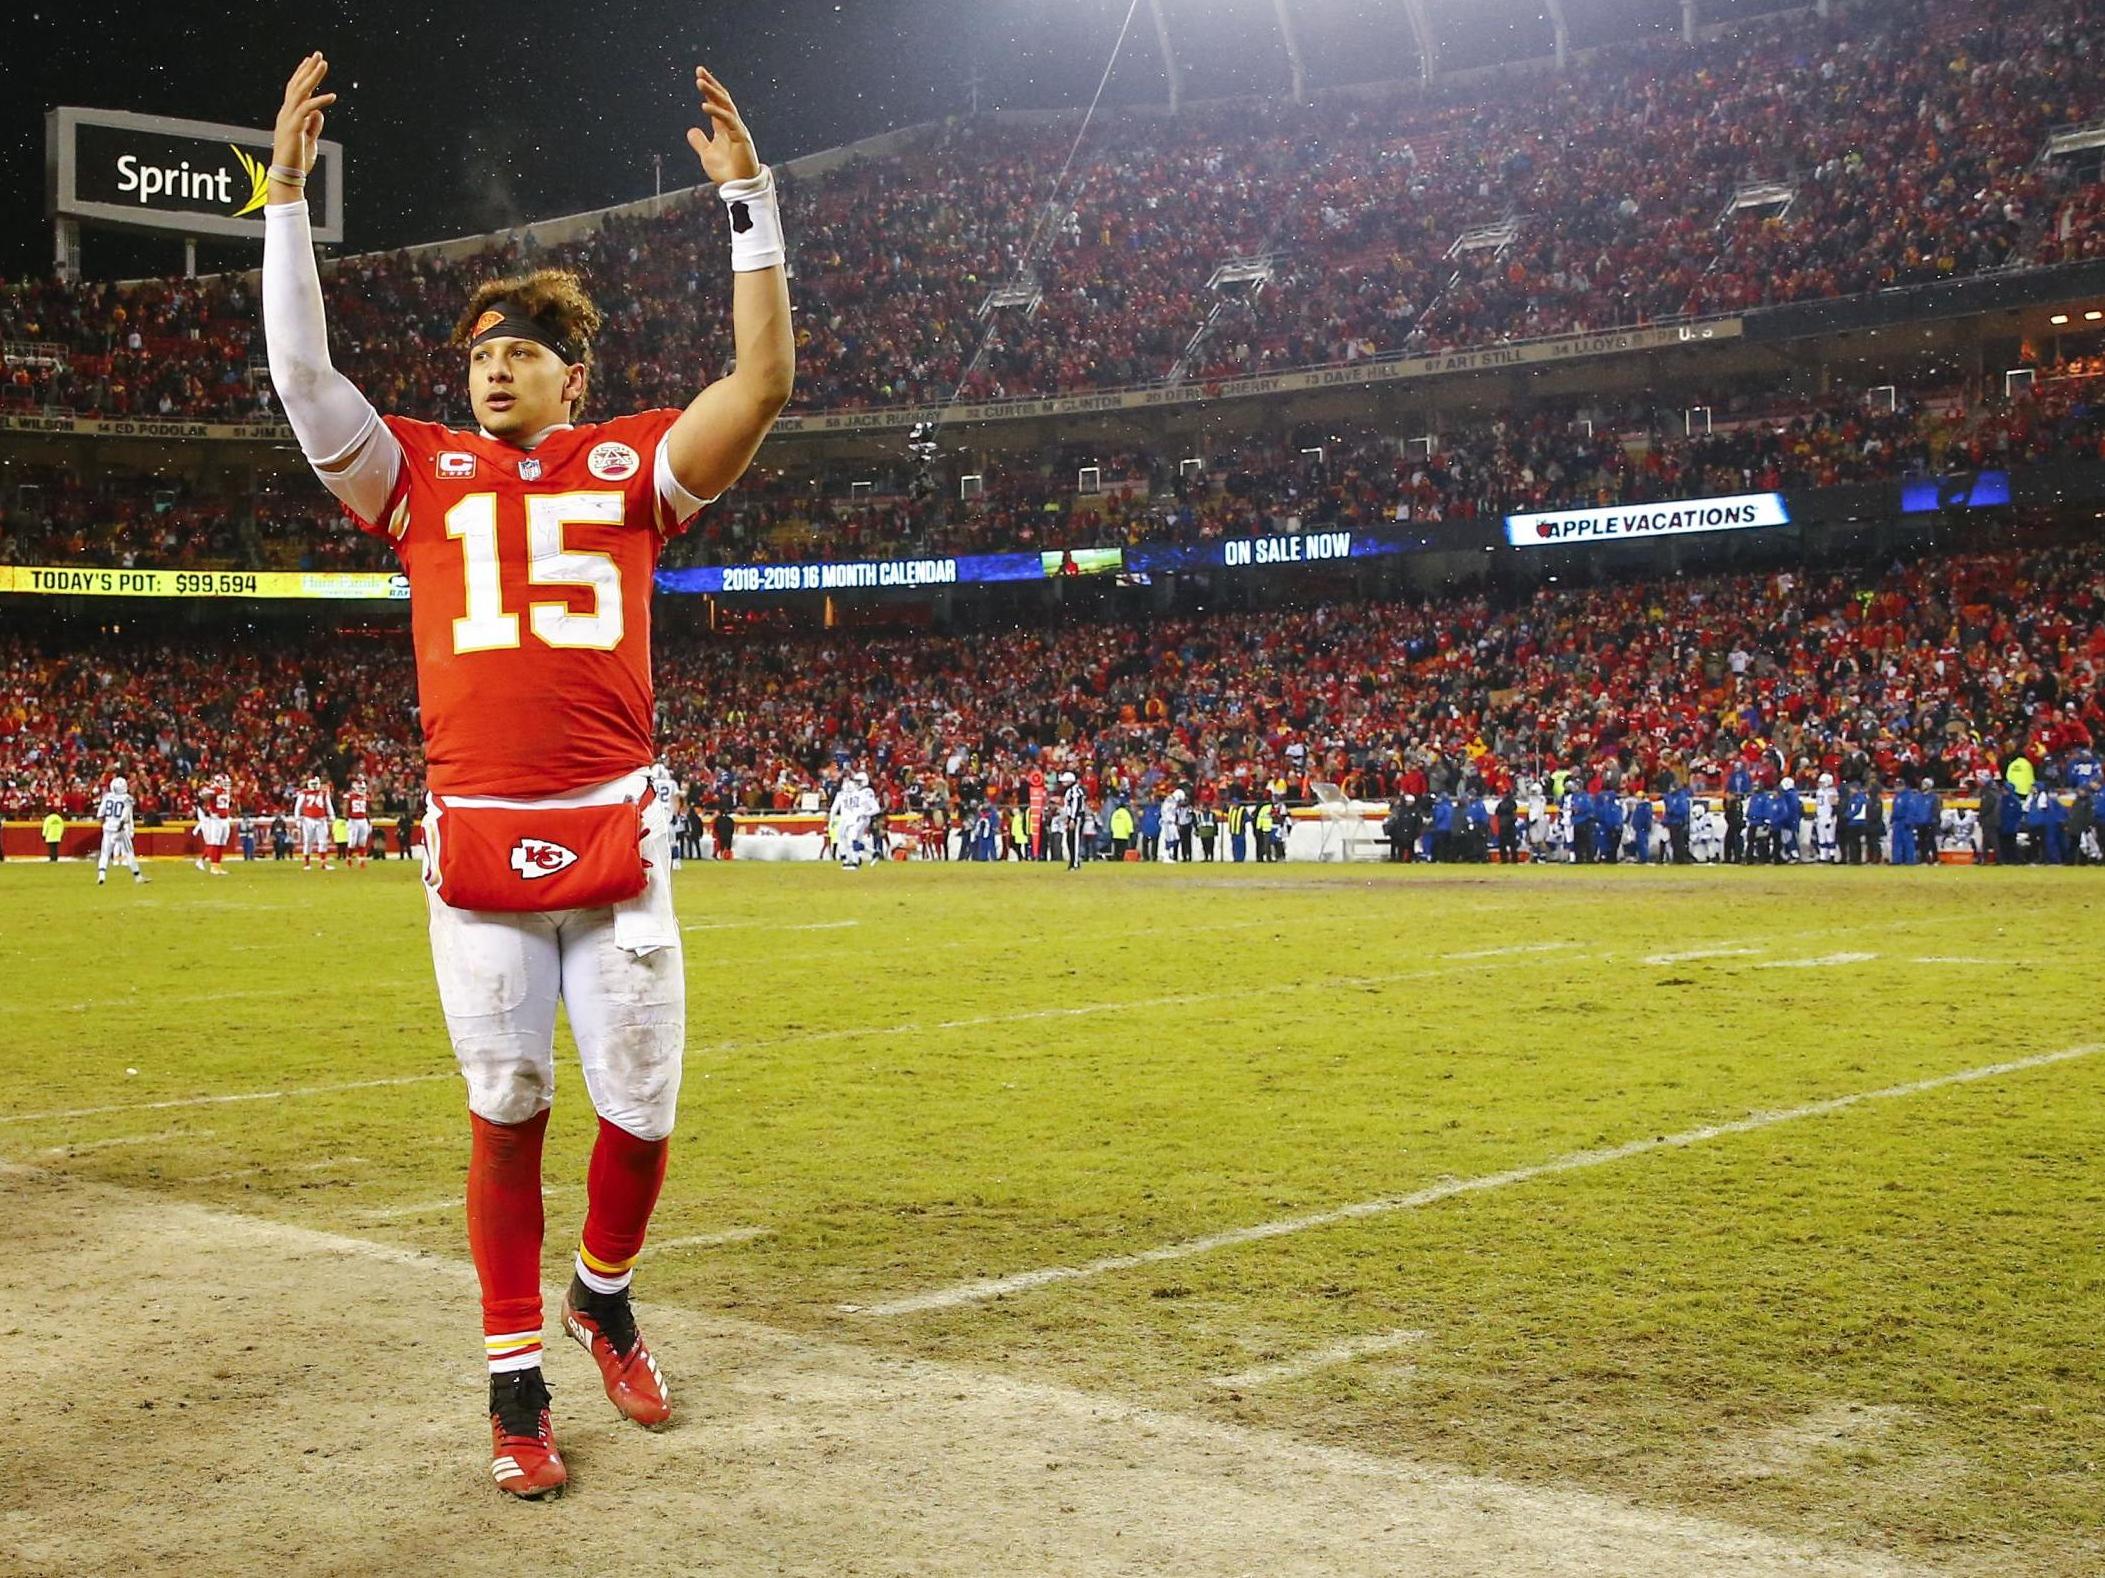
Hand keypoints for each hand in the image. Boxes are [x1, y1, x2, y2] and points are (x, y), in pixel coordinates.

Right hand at [274, 52, 335, 173]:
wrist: (287, 175)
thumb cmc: (298, 160)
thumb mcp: (309, 140)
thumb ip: (313, 125)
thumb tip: (319, 113)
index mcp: (288, 115)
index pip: (294, 89)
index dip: (302, 74)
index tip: (310, 61)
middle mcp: (286, 113)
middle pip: (297, 85)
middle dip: (308, 69)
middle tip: (318, 54)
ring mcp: (288, 119)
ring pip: (300, 92)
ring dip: (313, 77)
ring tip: (324, 64)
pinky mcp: (293, 127)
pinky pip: (308, 109)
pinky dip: (320, 101)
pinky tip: (332, 96)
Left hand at [685, 65, 759, 183]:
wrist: (739, 187)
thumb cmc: (727, 172)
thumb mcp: (707, 155)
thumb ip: (700, 142)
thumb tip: (691, 130)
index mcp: (725, 127)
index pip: (717, 103)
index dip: (709, 90)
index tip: (699, 76)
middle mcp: (732, 125)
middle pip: (722, 99)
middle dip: (711, 84)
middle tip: (699, 70)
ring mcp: (737, 129)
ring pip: (725, 105)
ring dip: (712, 92)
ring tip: (699, 82)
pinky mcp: (740, 137)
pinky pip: (728, 120)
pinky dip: (716, 112)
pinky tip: (703, 106)